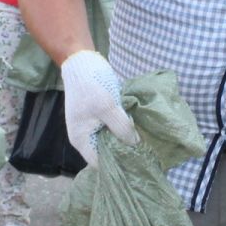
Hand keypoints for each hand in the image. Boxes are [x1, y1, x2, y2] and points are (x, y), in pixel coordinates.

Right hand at [60, 50, 137, 166]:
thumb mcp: (108, 107)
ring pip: (110, 140)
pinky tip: (137, 128)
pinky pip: (112, 128)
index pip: (99, 163)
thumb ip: (121, 128)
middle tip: (145, 153)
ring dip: (124, 139)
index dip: (116, 164)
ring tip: (144, 142)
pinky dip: (122, 129)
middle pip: (105, 152)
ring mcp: (91, 126)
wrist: (82, 62)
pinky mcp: (99, 117)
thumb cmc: (90, 86)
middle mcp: (84, 136)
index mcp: (81, 139)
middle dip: (123, 152)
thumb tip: (136, 143)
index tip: (136, 162)